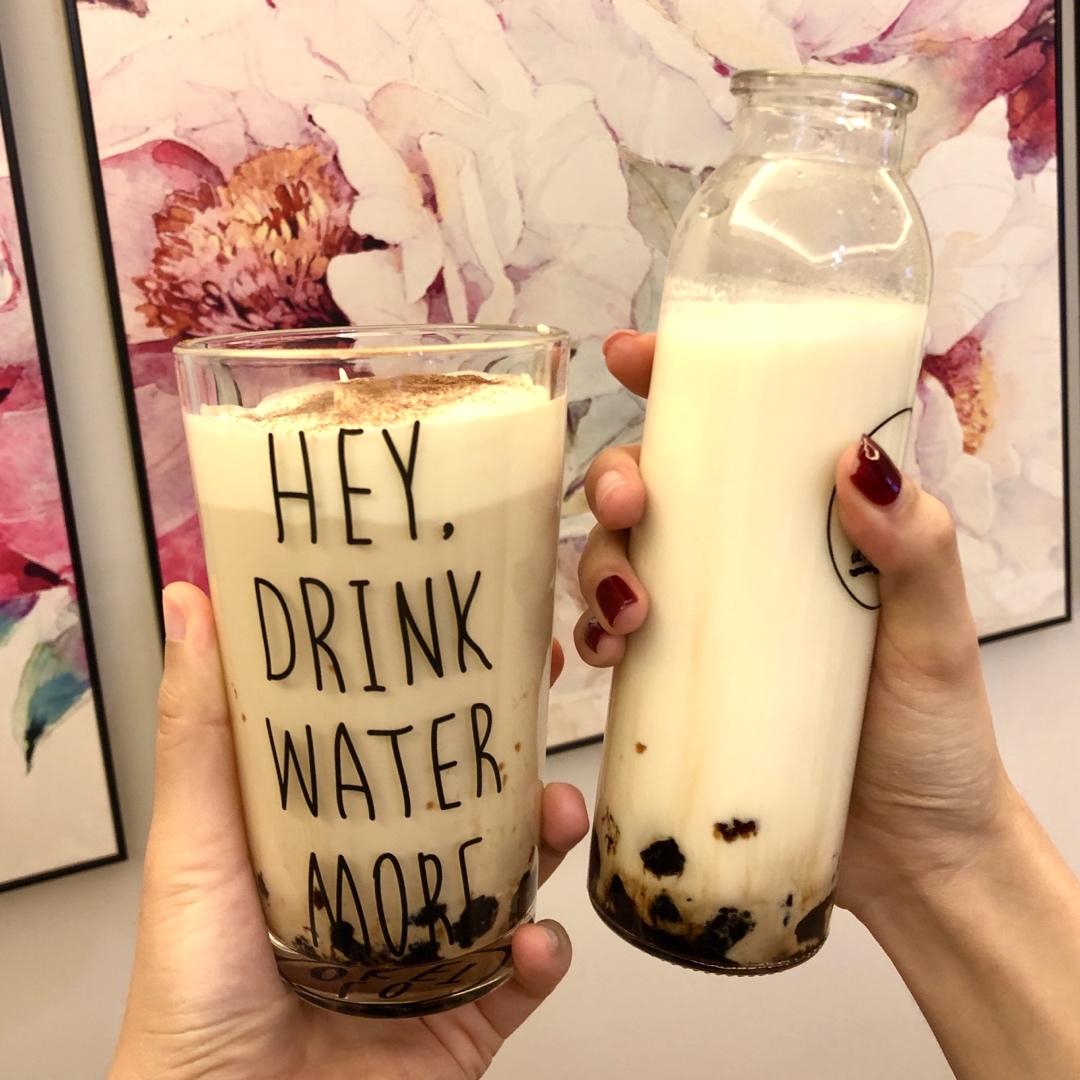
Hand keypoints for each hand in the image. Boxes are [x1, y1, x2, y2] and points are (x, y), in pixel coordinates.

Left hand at [111, 584, 586, 1079]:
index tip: (484, 636)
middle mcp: (385, 886)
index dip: (445, 691)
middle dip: (516, 754)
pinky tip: (535, 940)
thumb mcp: (195, 841)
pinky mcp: (462, 1019)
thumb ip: (200, 728)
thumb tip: (191, 604)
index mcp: (329, 836)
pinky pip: (525, 977)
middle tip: (546, 706)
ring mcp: (429, 952)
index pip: (400, 745)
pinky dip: (545, 954)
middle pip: (471, 803)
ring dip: (550, 841)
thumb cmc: (190, 990)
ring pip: (514, 878)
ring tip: (558, 816)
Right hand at [575, 330, 1015, 923]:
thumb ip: (917, 547)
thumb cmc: (936, 736)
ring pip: (619, 560)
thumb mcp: (939, 632)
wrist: (910, 858)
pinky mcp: (677, 686)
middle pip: (657, 489)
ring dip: (598, 566)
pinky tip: (601, 656)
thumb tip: (855, 464)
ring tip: (627, 613)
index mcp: (806, 525)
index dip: (677, 383)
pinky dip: (594, 636)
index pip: (738, 431)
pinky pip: (614, 643)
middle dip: (618, 478)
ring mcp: (707, 624)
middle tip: (629, 506)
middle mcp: (746, 562)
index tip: (631, 355)